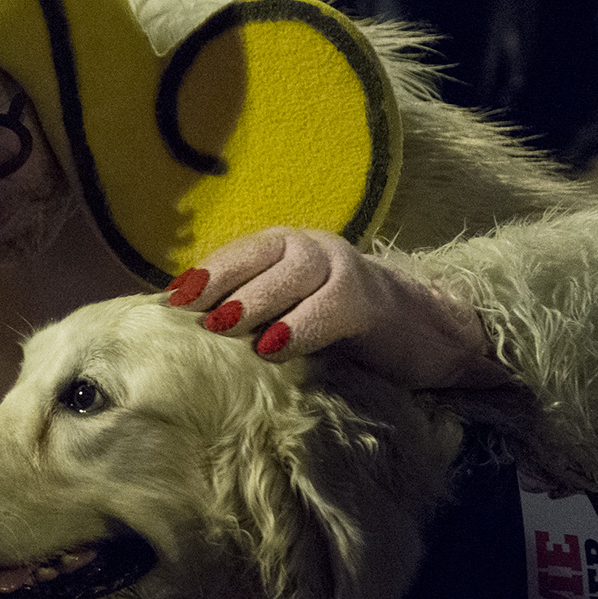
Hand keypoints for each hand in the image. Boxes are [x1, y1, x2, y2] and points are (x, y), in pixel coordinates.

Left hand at [166, 227, 509, 389]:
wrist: (425, 337)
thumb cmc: (339, 333)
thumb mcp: (288, 318)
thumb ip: (249, 316)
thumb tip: (184, 334)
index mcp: (289, 251)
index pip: (243, 251)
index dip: (209, 271)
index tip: (172, 299)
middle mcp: (317, 250)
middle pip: (266, 255)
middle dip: (225, 282)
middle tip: (193, 314)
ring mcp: (348, 270)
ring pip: (298, 272)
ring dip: (257, 299)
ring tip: (224, 327)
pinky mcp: (374, 302)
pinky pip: (334, 305)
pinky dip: (301, 326)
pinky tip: (273, 348)